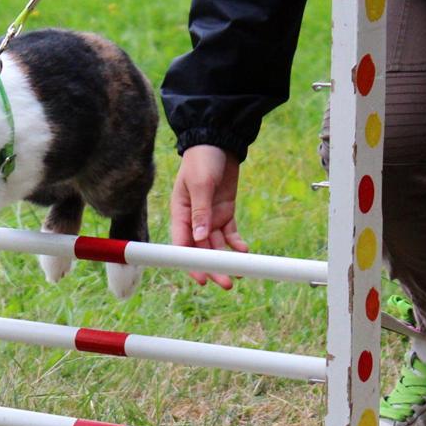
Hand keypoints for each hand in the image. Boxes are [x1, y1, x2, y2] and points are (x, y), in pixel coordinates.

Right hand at [169, 145, 249, 288]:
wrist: (219, 142)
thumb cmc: (202, 160)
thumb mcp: (200, 184)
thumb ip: (201, 211)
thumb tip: (200, 237)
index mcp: (180, 213)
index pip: (182, 244)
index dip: (191, 263)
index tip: (201, 278)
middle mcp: (193, 220)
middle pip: (202, 250)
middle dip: (213, 267)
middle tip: (226, 282)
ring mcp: (210, 218)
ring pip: (217, 246)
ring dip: (227, 260)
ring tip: (239, 274)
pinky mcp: (225, 213)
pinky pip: (230, 234)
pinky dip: (237, 244)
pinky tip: (245, 251)